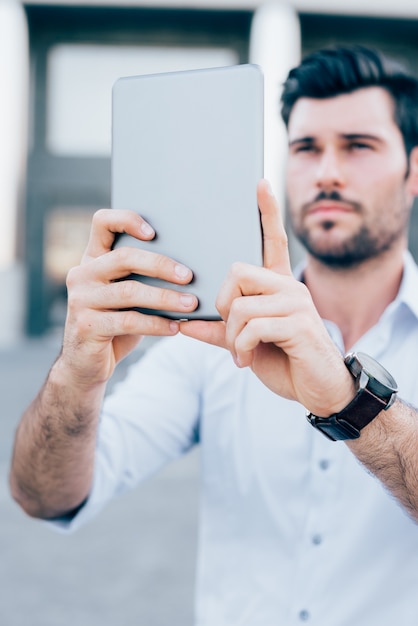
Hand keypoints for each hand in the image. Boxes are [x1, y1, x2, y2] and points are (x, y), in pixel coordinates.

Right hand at [61, 209, 197, 384]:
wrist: (86, 364)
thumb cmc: (115, 324)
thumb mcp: (126, 297)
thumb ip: (142, 278)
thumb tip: (188, 270)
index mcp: (92, 259)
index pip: (102, 222)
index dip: (128, 220)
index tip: (154, 233)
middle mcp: (81, 274)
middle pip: (124, 257)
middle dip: (160, 265)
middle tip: (188, 276)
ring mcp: (80, 300)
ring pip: (130, 291)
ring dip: (165, 298)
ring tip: (190, 304)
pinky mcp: (87, 326)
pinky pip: (129, 321)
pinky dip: (156, 324)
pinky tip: (174, 328)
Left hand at [180, 179, 354, 415]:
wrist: (319, 391)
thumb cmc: (284, 362)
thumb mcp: (244, 344)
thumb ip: (217, 330)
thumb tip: (183, 323)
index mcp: (279, 286)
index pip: (274, 241)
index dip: (267, 212)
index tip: (260, 182)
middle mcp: (290, 287)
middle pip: (238, 271)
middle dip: (223, 304)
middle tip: (229, 331)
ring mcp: (297, 304)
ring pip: (241, 304)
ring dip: (231, 335)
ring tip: (240, 353)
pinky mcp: (299, 325)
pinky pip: (253, 326)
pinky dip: (242, 347)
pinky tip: (247, 361)